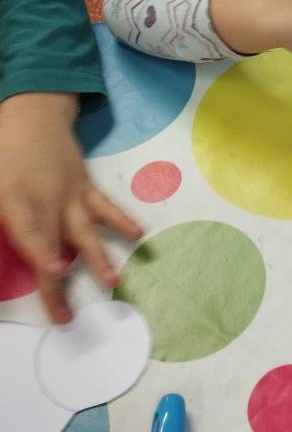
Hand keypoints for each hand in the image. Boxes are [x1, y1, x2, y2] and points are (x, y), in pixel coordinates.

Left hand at [0, 93, 143, 323]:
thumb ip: (7, 220)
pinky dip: (122, 221)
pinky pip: (105, 208)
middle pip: (55, 247)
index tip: (56, 271)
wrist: (34, 116)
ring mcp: (71, 195)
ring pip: (85, 232)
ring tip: (113, 281)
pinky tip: (139, 234)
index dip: (42, 252)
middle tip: (66, 315)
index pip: (30, 233)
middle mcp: (47, 202)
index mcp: (17, 202)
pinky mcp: (86, 188)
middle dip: (60, 282)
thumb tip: (6, 253)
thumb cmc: (7, 155)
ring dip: (98, 258)